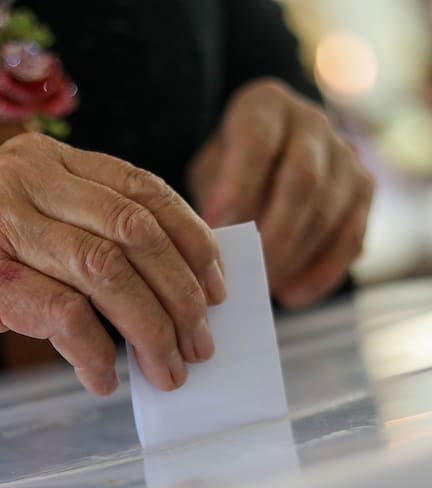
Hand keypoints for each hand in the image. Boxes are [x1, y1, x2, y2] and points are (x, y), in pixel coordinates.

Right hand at [0, 133, 225, 394]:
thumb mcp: (32, 233)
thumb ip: (91, 235)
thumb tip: (181, 282)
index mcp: (41, 160)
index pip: (140, 188)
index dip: (191, 238)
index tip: (217, 285)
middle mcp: (19, 179)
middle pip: (133, 231)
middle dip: (181, 294)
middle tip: (201, 341)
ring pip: (106, 273)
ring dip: (150, 331)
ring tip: (167, 370)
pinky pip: (64, 316)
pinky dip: (96, 354)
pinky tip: (104, 379)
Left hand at [189, 79, 373, 307]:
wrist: (266, 152)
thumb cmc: (226, 166)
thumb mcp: (209, 169)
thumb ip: (214, 197)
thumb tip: (214, 250)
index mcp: (265, 106)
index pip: (257, 141)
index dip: (237, 186)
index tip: (216, 226)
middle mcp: (312, 122)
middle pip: (302, 180)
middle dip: (273, 232)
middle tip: (246, 270)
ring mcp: (345, 154)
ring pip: (328, 211)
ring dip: (295, 256)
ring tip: (263, 286)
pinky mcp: (364, 189)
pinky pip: (352, 236)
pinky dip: (322, 271)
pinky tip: (292, 295)